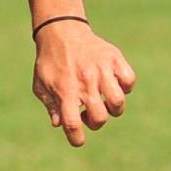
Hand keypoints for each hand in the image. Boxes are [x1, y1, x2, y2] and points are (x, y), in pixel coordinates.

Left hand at [31, 21, 135, 146]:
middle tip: (88, 114)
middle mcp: (85, 81)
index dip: (76, 137)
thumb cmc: (50, 61)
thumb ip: (50, 105)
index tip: (78, 140)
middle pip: (100, 117)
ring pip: (118, 102)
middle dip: (95, 122)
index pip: (71, 122)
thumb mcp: (41, 83)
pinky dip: (125, 87)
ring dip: (113, 108)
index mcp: (65, 89)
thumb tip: (59, 124)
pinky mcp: (114, 58)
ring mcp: (102, 69)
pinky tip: (113, 84)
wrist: (61, 30)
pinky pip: (129, 81)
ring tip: (103, 100)